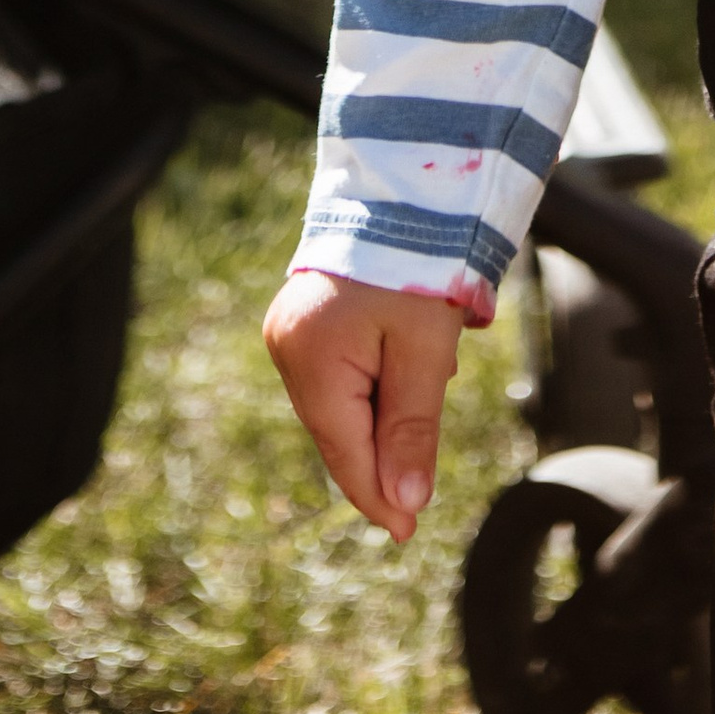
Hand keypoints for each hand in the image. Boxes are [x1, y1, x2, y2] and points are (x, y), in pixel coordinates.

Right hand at [262, 268, 465, 539]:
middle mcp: (287, 347)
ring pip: (341, 402)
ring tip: (426, 377)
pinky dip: (373, 383)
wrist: (403, 181)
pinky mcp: (303, 317)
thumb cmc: (419, 260)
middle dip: (384, 451)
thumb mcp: (425, 348)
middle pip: (340, 430)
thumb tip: (407, 503)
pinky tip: (406, 366)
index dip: (378, 497)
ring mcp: (290, 330)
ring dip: (383, 412)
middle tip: (424, 477)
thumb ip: (412, 427)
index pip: (345, 453)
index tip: (408, 532)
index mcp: (311, 358)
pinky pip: (339, 373)